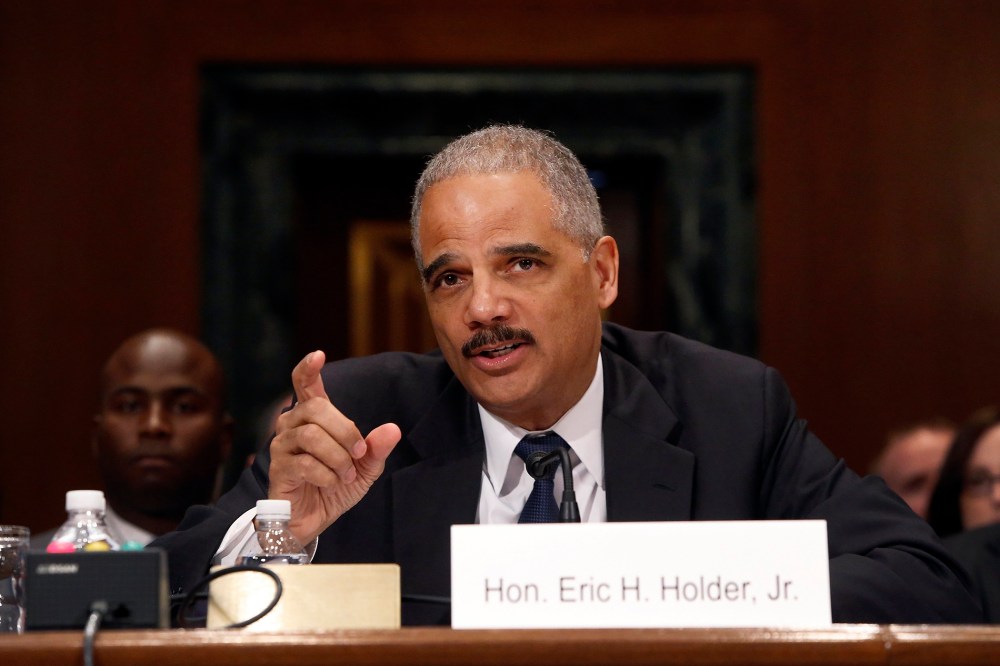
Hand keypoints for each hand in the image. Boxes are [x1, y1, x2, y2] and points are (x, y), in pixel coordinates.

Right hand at [268, 350, 400, 542]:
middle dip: (344, 430)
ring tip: (345, 474)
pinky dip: (327, 474)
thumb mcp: (364, 467)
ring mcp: (282, 446)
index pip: (304, 385)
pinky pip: (304, 463)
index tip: (318, 354)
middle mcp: (292, 426)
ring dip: (337, 456)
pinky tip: (332, 483)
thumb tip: (392, 429)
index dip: (308, 368)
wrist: (314, 520)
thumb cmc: (335, 486)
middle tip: (358, 453)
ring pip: (311, 435)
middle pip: (315, 409)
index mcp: (313, 419)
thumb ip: (376, 448)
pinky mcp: (278, 468)